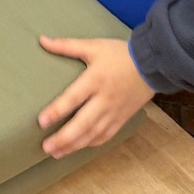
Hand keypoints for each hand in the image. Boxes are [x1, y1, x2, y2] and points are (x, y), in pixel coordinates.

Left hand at [37, 38, 153, 157]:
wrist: (152, 64)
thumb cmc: (120, 54)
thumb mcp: (94, 46)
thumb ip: (67, 46)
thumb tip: (42, 40)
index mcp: (95, 80)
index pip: (73, 98)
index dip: (57, 111)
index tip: (41, 122)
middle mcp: (105, 100)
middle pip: (83, 123)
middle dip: (64, 138)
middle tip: (46, 148)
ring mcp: (114, 112)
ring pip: (93, 134)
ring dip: (74, 145)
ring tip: (56, 153)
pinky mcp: (122, 119)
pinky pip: (105, 135)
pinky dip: (90, 144)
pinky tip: (78, 148)